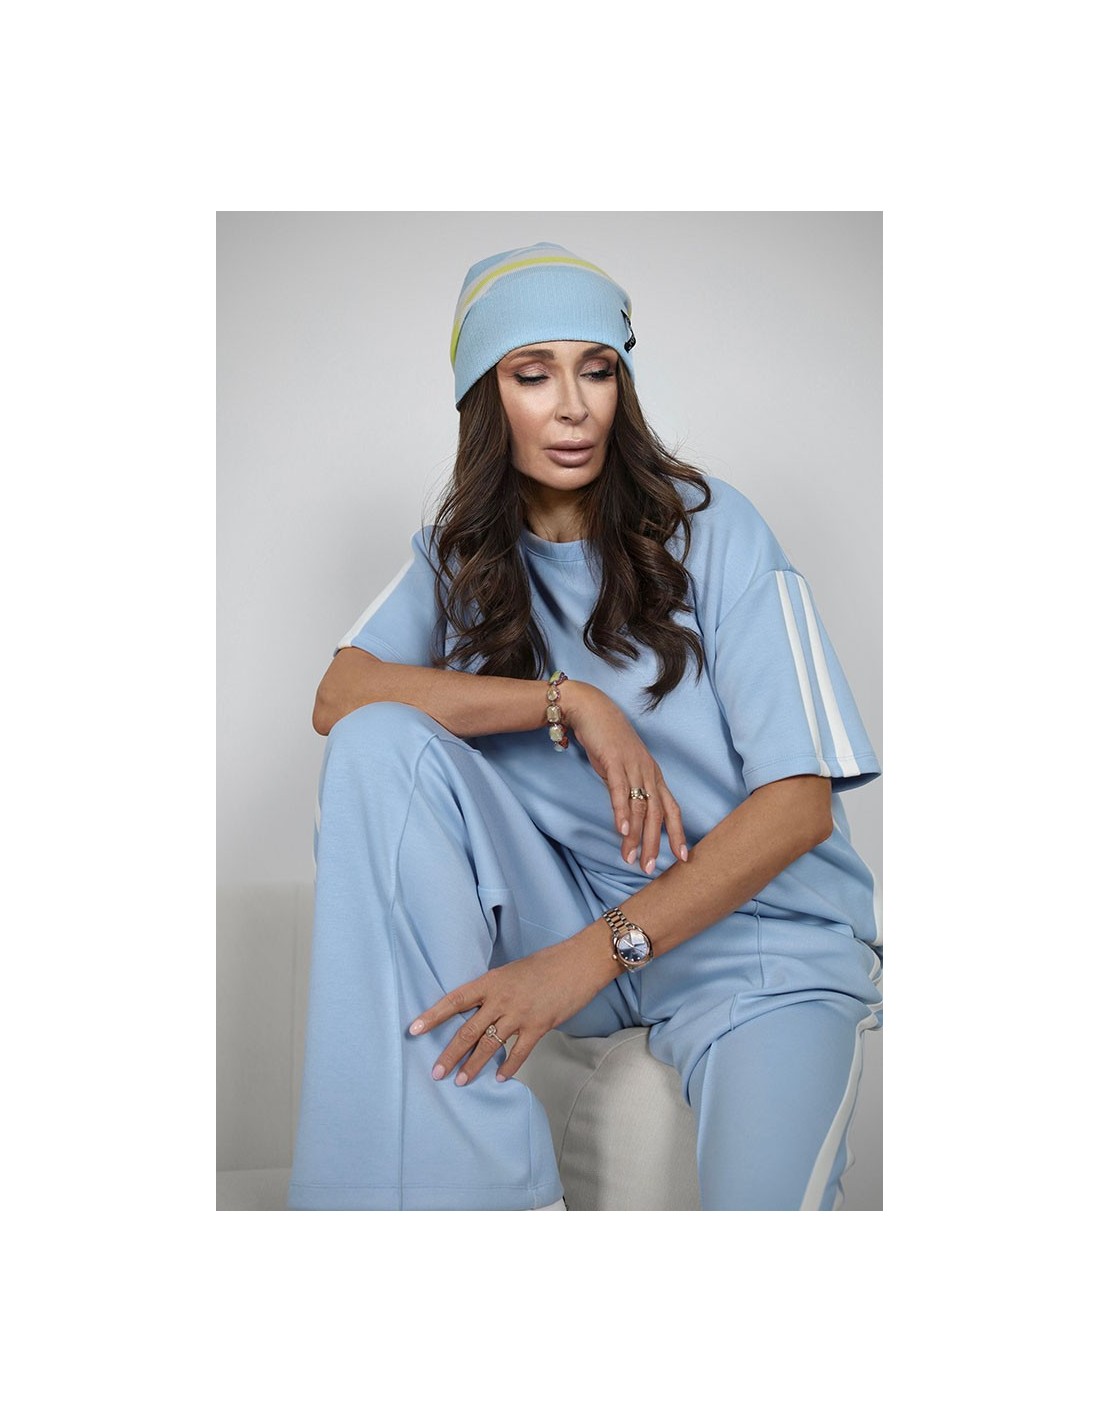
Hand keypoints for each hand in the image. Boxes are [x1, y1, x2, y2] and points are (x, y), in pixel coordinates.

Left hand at [408, 937, 614, 1086]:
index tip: (414, 1030)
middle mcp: (501, 999)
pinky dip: (509, 1067)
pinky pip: (519, 1052)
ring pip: (489, 1045)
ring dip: (474, 1066)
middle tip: (436, 1072)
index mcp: (491, 982)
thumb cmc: (546, 964)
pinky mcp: (539, 1026)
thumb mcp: (511, 971)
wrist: (578, 963)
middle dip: (450, 1054)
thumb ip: (493, 990)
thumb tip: (478, 1008)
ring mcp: (520, 1014)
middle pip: (468, 1030)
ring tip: (461, 1081)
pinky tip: (500, 1078)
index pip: (455, 1000)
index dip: (433, 1015)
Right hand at [562, 682, 689, 873]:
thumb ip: (630, 791)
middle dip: (654, 843)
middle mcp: (648, 772)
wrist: (592, 711)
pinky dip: (621, 812)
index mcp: (653, 775)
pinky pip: (620, 791)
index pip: (672, 809)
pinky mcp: (614, 761)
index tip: (682, 857)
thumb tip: (629, 817)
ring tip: (630, 858)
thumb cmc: (608, 741)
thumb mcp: (624, 769)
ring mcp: (632, 766)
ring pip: (639, 806)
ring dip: (635, 835)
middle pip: (657, 813)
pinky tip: (620, 830)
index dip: (678, 833)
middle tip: (649, 868)